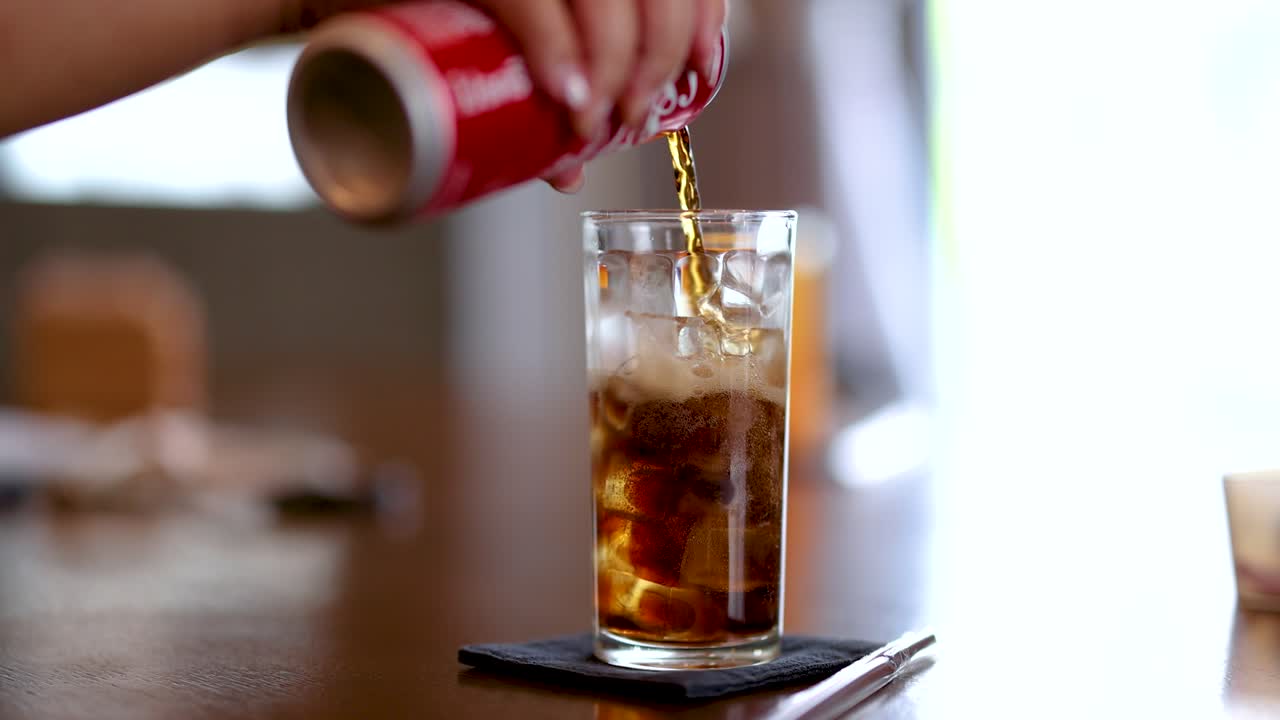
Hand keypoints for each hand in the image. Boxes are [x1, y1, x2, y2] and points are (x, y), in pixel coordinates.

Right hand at [286, 1, 726, 193]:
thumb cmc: (399, 15)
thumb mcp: (487, 45)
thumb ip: (531, 84)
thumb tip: (570, 169)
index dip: (701, 16)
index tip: (698, 72)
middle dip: (658, 58)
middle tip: (629, 117)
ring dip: (615, 63)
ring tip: (594, 121)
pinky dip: (555, 49)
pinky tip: (571, 95)